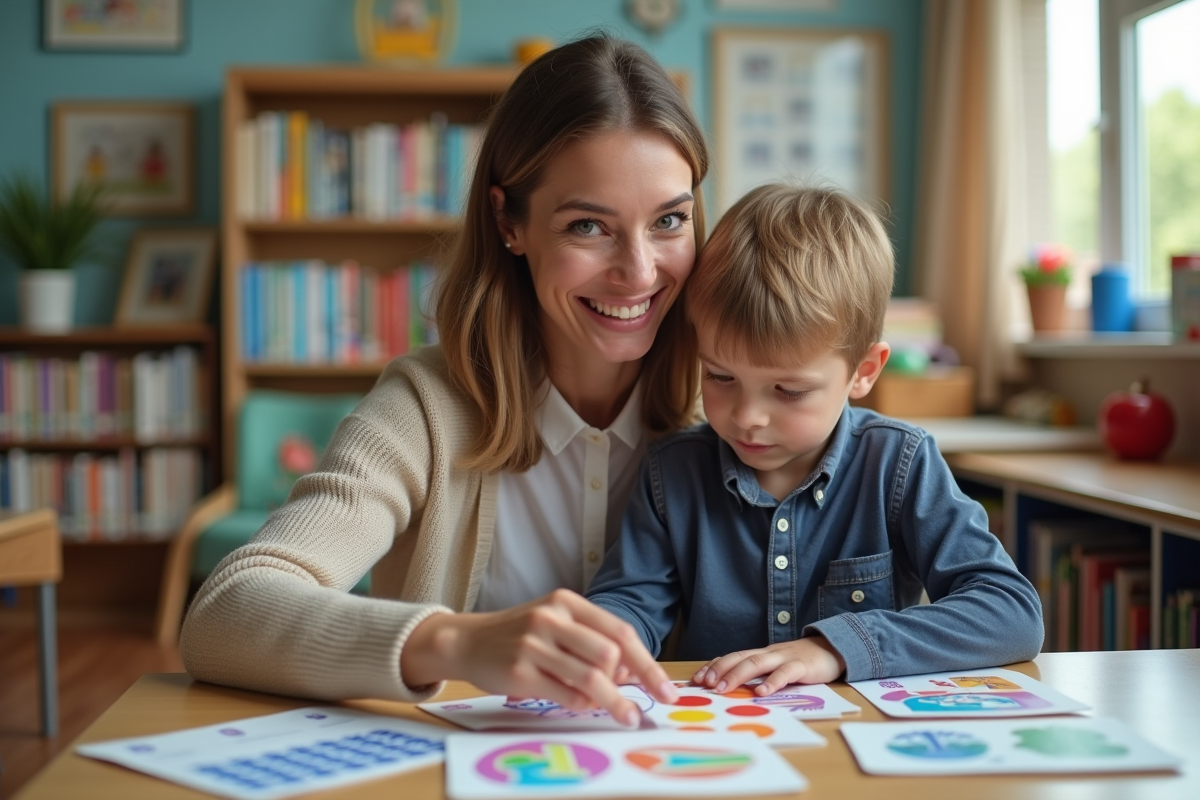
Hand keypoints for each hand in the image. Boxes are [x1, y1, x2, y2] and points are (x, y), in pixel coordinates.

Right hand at [402, 589, 676, 725]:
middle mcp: (551, 617)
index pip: (619, 631)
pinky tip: (584, 706)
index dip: (648, 664)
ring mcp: (533, 643)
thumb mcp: (555, 625)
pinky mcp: (519, 671)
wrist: (465, 640)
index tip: (666, 690)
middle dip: (631, 685)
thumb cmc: (518, 635)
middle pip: (609, 654)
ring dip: (613, 702)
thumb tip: (632, 674)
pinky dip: (582, 705)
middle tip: (638, 707)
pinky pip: (565, 694)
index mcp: (566, 602)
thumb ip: (590, 643)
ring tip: (624, 716)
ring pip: (590, 677)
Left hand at [692, 636, 845, 695]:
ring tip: (723, 688)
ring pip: (757, 663)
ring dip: (737, 675)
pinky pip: (785, 673)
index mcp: (761, 654)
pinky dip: (772, 682)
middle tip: (705, 684)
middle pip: (740, 658)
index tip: (697, 678)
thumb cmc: (801, 662)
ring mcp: (784, 657)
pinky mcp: (801, 665)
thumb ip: (758, 674)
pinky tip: (762, 692)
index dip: (714, 666)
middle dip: (720, 670)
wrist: (833, 649)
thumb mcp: (776, 666)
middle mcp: (769, 653)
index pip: (732, 656)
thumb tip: (732, 688)